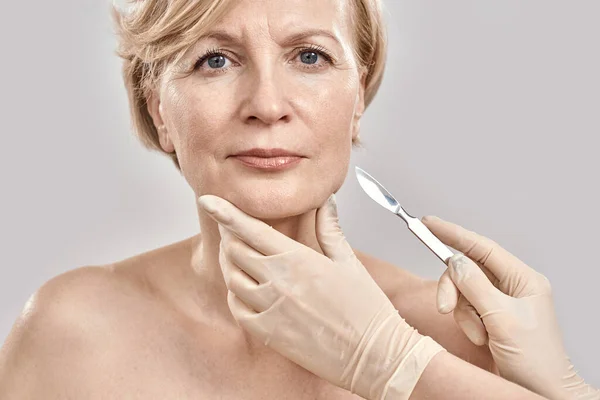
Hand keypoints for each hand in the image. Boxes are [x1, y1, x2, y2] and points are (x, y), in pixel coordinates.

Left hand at [198, 194, 444, 399]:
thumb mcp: (348, 261)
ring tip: (239, 257)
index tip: (208, 200)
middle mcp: (278, 282)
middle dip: (229, 235)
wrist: (373, 355)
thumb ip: (329, 228)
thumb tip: (325, 201)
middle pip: (235, 251)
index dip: (225, 212)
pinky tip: (246, 289)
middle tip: (233, 229)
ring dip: (230, 264)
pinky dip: (236, 295)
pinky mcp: (269, 334)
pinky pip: (237, 309)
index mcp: (297, 259)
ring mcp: (271, 310)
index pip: (250, 229)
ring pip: (231, 279)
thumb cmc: (366, 308)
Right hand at [422, 215, 598, 399]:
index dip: (454, 234)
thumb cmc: (536, 361)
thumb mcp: (503, 320)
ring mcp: (500, 302)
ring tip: (478, 333)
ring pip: (462, 291)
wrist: (541, 393)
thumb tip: (455, 261)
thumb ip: (475, 286)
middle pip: (467, 271)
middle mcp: (511, 287)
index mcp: (523, 279)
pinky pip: (464, 309)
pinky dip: (466, 323)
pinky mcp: (490, 317)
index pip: (482, 248)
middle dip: (454, 290)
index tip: (429, 223)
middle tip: (445, 307)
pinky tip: (481, 338)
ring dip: (463, 313)